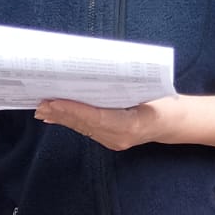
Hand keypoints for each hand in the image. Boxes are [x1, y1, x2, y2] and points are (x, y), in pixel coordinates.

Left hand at [34, 95, 183, 150]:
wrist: (173, 122)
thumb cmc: (162, 101)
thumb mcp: (147, 90)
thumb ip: (123, 86)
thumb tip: (95, 72)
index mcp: (131, 125)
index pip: (96, 117)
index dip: (74, 109)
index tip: (56, 101)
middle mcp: (120, 138)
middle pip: (85, 124)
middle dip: (62, 113)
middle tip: (41, 103)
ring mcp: (115, 142)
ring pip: (83, 128)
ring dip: (62, 118)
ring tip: (43, 109)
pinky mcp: (111, 141)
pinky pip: (87, 130)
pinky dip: (71, 122)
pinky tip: (55, 118)